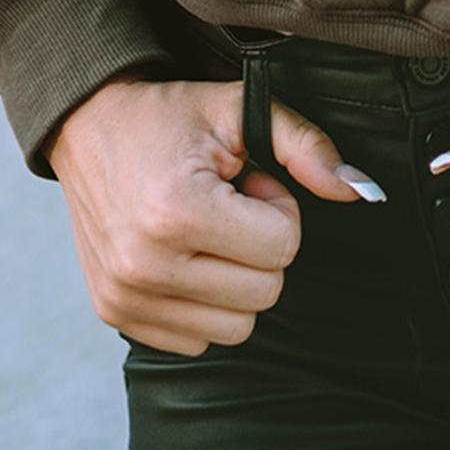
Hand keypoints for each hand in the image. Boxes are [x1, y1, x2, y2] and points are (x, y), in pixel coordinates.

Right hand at [46, 71, 382, 354]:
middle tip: (228, 204)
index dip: (278, 208)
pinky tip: (183, 253)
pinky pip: (197, 340)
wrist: (86, 126)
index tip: (247, 182)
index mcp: (176, 213)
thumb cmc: (169, 116)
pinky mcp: (114, 314)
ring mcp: (125, 297)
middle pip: (264, 293)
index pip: (283, 248)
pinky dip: (204, 302)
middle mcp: (144, 266)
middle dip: (260, 246)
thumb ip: (308, 147)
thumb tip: (364, 193)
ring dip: (234, 278)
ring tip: (206, 227)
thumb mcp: (241, 110)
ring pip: (236, 327)